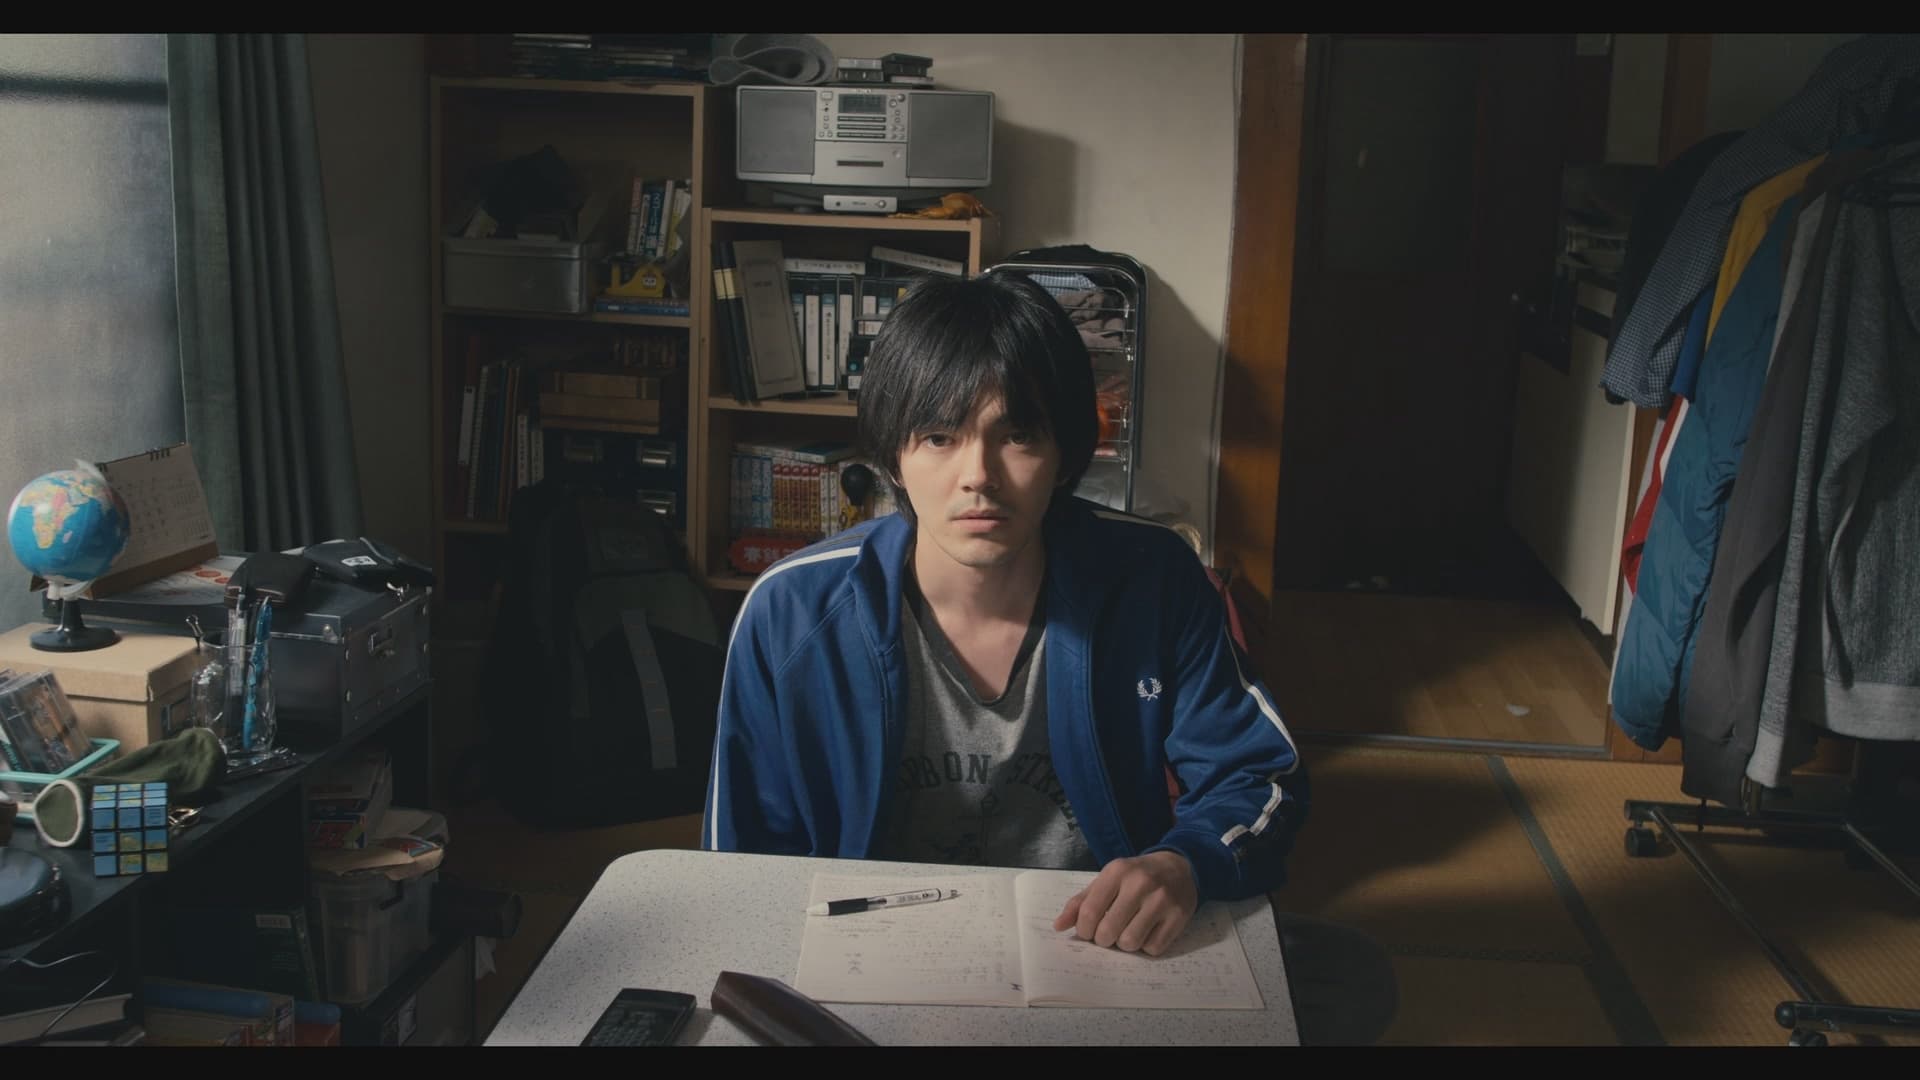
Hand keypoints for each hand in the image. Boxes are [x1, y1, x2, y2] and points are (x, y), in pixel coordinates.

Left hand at [1052, 850, 1197, 955]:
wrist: (1178, 867)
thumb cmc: (1136, 876)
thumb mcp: (1107, 880)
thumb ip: (1081, 902)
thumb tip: (1058, 926)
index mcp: (1117, 871)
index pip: (1090, 912)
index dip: (1084, 930)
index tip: (1089, 931)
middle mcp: (1140, 883)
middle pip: (1108, 931)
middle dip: (1104, 939)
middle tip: (1109, 933)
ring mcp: (1162, 900)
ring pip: (1130, 942)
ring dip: (1125, 944)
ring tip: (1129, 931)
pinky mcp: (1179, 916)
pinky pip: (1153, 948)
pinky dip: (1147, 946)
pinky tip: (1148, 931)